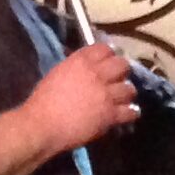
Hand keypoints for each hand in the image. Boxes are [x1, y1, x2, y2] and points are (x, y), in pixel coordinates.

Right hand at [24, 44, 139, 154]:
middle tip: (116, 80)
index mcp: (81, 61)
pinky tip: (126, 115)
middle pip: (122, 65)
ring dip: (126, 94)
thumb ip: (74, 67)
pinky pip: (131, 112)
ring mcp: (106, 95)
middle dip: (122, 72)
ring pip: (130, 89)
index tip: (108, 62)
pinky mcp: (111, 115)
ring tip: (121, 100)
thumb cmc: (43, 101)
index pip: (105, 48)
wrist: (43, 125)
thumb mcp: (57, 74)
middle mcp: (97, 74)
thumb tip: (83, 65)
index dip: (109, 54)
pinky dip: (131, 113)